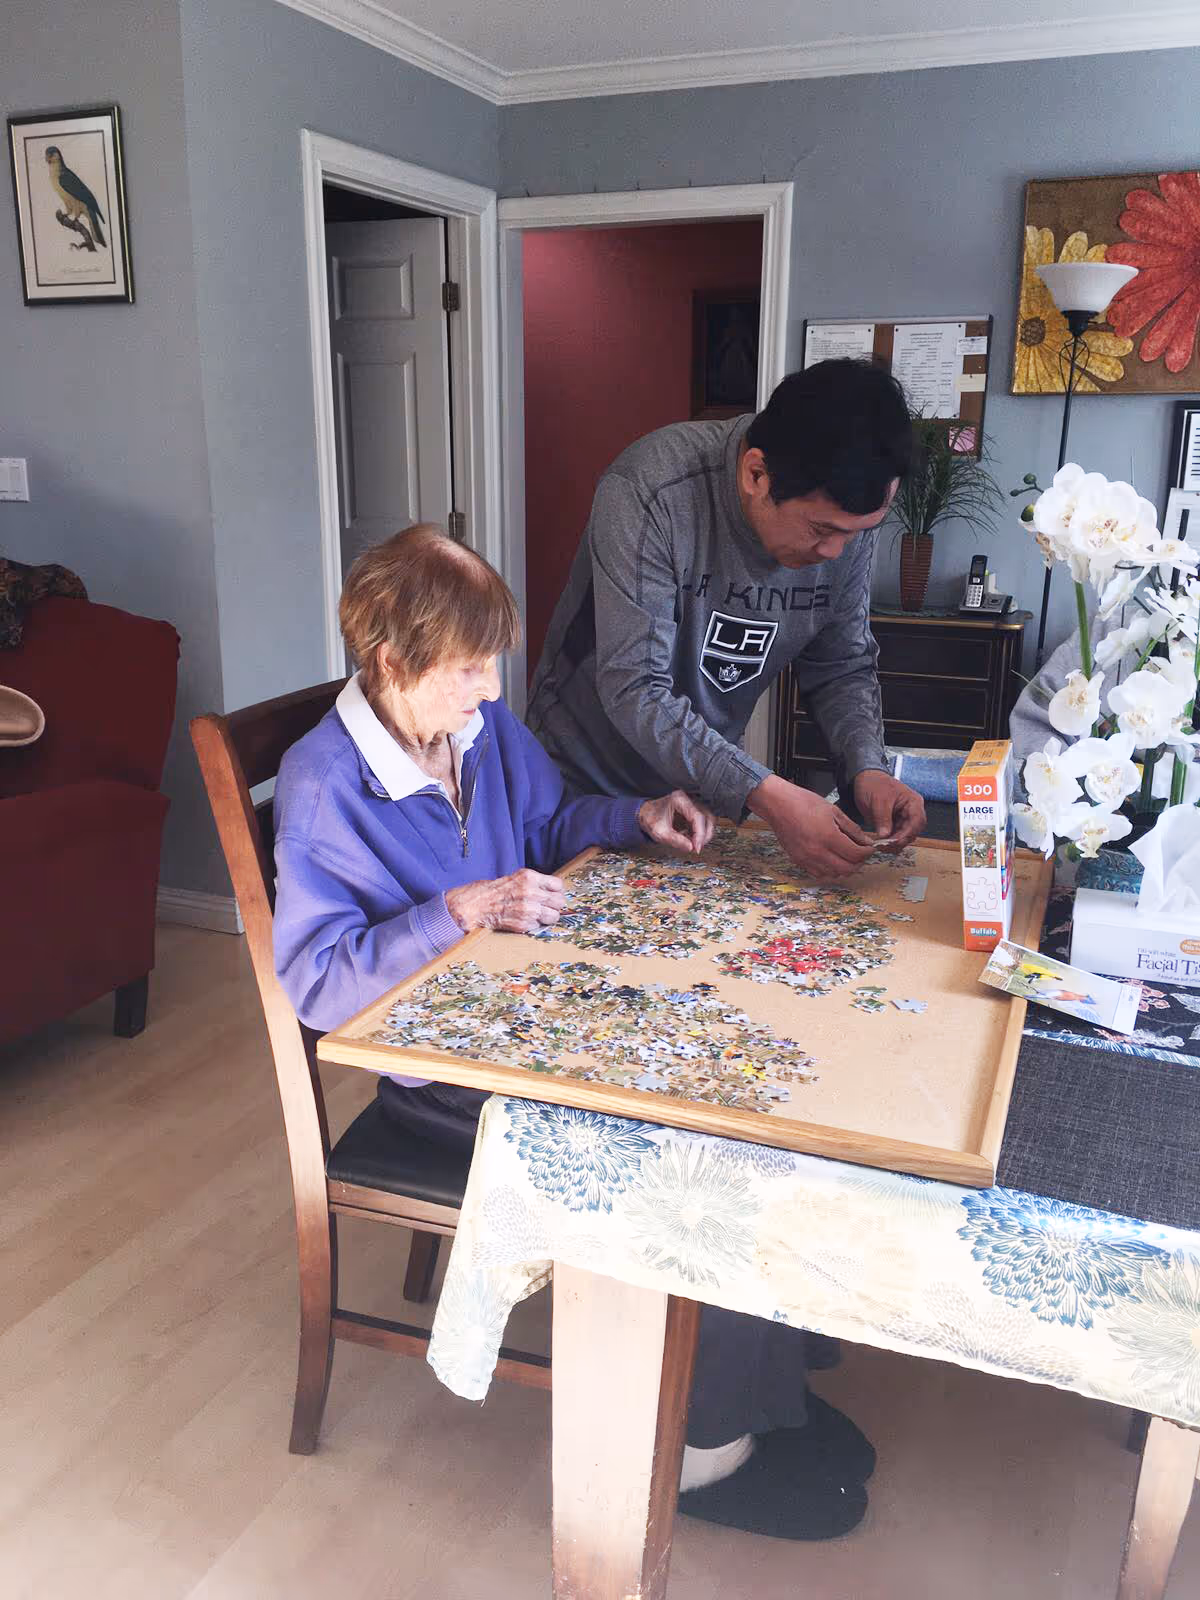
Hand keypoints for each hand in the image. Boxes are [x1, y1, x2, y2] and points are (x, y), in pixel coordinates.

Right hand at [444, 869, 565, 934]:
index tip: (552, 894)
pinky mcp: (524, 924)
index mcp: (530, 877)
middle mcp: (531, 893)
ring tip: (537, 915)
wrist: (475, 906)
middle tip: (547, 906)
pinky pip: (539, 926)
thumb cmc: (494, 891)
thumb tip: (553, 891)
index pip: (558, 885)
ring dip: (547, 917)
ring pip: (554, 916)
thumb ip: (535, 883)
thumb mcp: (517, 878)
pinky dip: (534, 925)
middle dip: (554, 905)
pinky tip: (524, 919)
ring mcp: (528, 910)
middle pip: (560, 902)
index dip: (556, 891)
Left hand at [637, 790, 716, 853]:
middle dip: (704, 835)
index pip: (697, 816)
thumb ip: (675, 840)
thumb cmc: (650, 818)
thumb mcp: (659, 832)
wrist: (645, 814)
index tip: (697, 847)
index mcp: (679, 800)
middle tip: (697, 847)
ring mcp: (691, 805)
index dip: (700, 834)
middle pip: (706, 817)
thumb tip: (690, 847)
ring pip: (708, 819)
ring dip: (704, 834)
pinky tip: (691, 839)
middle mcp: (688, 799)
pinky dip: (700, 833)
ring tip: (694, 844)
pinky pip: (703, 822)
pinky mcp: (692, 812)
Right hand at [746, 774, 874, 878]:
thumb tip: (865, 841)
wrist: (778, 805)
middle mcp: (818, 851)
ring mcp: (807, 858)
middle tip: (862, 853)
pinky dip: (829, 870)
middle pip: (847, 869)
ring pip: (834, 874)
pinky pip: (819, 874)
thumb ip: (852, 829)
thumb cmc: (804, 803)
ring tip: (847, 856)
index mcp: (829, 837)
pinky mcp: (798, 861)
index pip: (856, 854)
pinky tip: (832, 859)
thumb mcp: (833, 811)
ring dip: (845, 868)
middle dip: (859, 862)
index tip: (870, 848)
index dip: (867, 852)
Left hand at [853, 770, 925, 848]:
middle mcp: (911, 812)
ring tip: (881, 846)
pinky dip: (889, 842)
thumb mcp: (878, 800)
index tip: (895, 841)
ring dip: (895, 844)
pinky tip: (881, 845)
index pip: (917, 821)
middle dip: (900, 840)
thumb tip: (885, 835)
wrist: (865, 780)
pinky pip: (896, 836)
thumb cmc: (874, 784)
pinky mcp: (895, 824)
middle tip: (886, 846)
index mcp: (913, 802)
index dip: (907, 833)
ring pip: (905, 837)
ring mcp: (903, 819)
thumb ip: (882, 818)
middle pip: (913, 831)